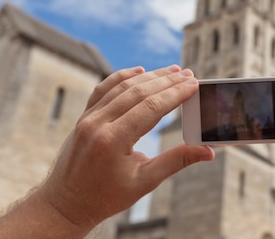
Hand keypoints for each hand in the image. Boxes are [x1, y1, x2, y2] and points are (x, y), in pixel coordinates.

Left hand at [38, 65, 213, 230]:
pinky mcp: (83, 116)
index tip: (194, 84)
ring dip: (149, 76)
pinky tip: (139, 70)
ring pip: (122, 87)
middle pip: (138, 92)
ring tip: (172, 70)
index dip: (175, 94)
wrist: (66, 204)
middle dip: (167, 81)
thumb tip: (207, 152)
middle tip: (189, 74)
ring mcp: (87, 118)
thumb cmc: (107, 197)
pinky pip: (104, 88)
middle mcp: (97, 124)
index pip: (151, 107)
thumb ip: (176, 161)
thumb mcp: (145, 182)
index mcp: (113, 141)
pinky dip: (122, 77)